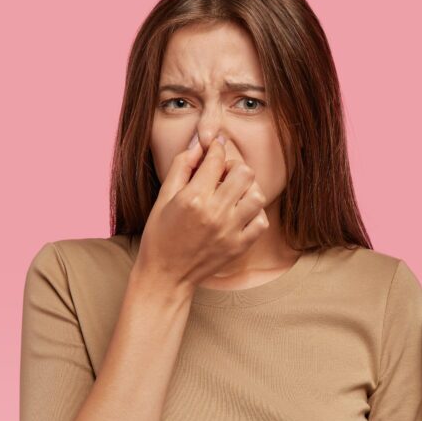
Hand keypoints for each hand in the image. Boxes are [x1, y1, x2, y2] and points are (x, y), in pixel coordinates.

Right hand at [134, 136, 268, 288]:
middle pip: (244, 173)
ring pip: (257, 195)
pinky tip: (240, 213)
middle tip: (224, 173)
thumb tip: (199, 144)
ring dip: (247, 190)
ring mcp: (230, 231)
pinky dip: (254, 214)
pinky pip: (261, 221)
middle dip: (235, 166)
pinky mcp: (240, 246)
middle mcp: (214, 213)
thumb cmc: (160, 234)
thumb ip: (181, 167)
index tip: (214, 149)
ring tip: (234, 194)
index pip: (216, 159)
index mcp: (192, 198)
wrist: (166, 275)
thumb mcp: (163, 198)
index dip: (216, 148)